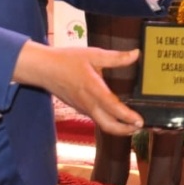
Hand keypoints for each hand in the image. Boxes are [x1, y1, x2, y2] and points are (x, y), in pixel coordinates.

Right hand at [13, 41, 144, 135]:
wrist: (43, 69)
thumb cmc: (67, 60)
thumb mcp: (93, 54)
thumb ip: (116, 57)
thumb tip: (136, 54)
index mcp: (92, 88)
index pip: (112, 107)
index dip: (127, 117)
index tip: (140, 121)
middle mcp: (88, 103)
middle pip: (108, 125)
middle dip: (125, 130)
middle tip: (140, 127)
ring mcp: (82, 108)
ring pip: (102, 124)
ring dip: (118, 127)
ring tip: (132, 125)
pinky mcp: (79, 108)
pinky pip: (96, 119)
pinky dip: (109, 121)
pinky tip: (116, 115)